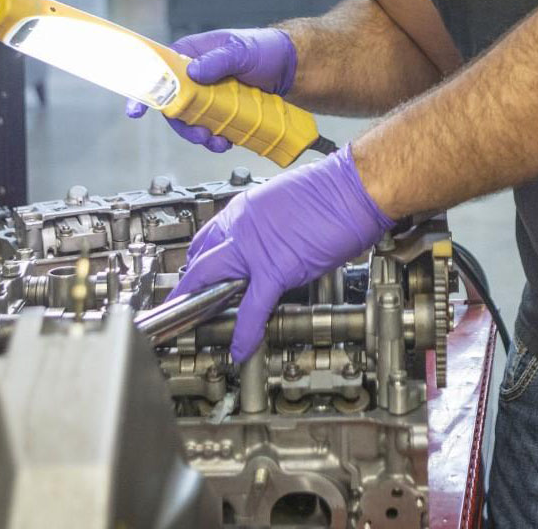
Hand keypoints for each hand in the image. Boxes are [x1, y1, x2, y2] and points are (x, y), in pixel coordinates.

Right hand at [125, 28, 297, 152]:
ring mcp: (209, 94)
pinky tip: (228, 141)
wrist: (293, 68)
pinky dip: (215, 138)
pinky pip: (210, 127)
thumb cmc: (267, 49)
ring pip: (191, 120)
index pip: (159, 68)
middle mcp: (196, 75)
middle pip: (173, 103)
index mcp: (192, 53)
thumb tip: (194, 72)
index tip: (136, 110)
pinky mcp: (223, 110)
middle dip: (183, 124)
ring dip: (201, 135)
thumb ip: (218, 60)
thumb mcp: (242, 50)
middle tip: (200, 134)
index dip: (144, 88)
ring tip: (219, 141)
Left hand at [168, 146, 393, 360]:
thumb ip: (267, 223)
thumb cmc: (330, 191)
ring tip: (198, 323)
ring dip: (203, 304)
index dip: (199, 259)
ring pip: (213, 281)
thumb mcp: (284, 201)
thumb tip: (266, 242)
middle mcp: (243, 225)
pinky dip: (244, 332)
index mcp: (246, 208)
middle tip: (185, 302)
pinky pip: (252, 308)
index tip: (197, 272)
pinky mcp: (275, 270)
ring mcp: (255, 248)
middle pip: (200, 260)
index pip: (208, 238)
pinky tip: (241, 347)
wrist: (353, 189)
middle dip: (189, 284)